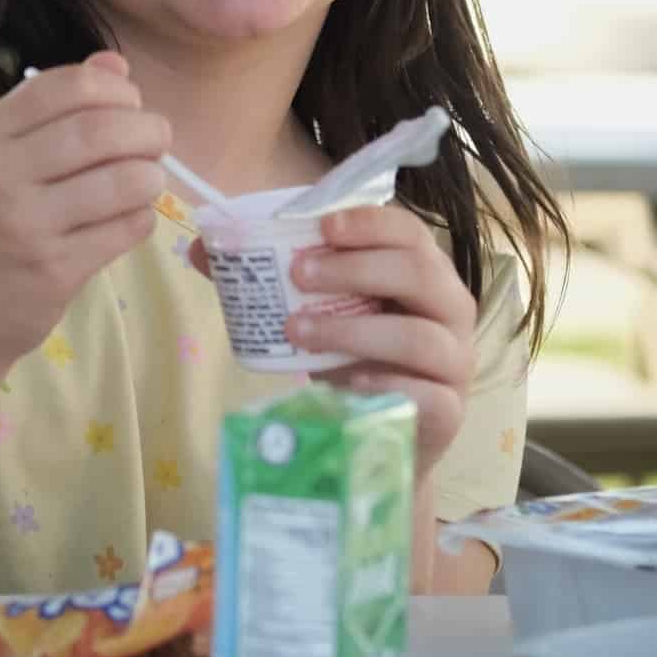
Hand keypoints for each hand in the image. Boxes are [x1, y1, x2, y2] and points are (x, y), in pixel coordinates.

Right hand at [0, 53, 168, 369]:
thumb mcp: (8, 156)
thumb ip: (60, 107)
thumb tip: (115, 64)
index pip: (71, 86)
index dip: (117, 90)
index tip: (129, 107)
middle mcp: (1, 172)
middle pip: (102, 129)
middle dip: (148, 130)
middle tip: (156, 142)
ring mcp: (26, 223)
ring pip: (124, 180)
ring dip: (151, 177)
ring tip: (145, 183)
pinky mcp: (54, 269)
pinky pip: (127, 228)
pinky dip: (141, 219)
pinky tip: (126, 221)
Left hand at [191, 206, 476, 477]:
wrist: (380, 434)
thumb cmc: (353, 357)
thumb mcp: (317, 311)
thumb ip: (266, 278)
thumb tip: (201, 247)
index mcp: (423, 272)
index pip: (408, 232)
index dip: (370, 223)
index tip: (321, 226)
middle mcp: (449, 310)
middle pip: (419, 273)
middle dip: (355, 269)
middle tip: (298, 275)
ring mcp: (454, 362)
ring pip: (418, 336)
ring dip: (353, 330)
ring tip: (298, 331)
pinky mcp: (449, 412)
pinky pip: (427, 395)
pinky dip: (384, 385)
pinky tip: (347, 383)